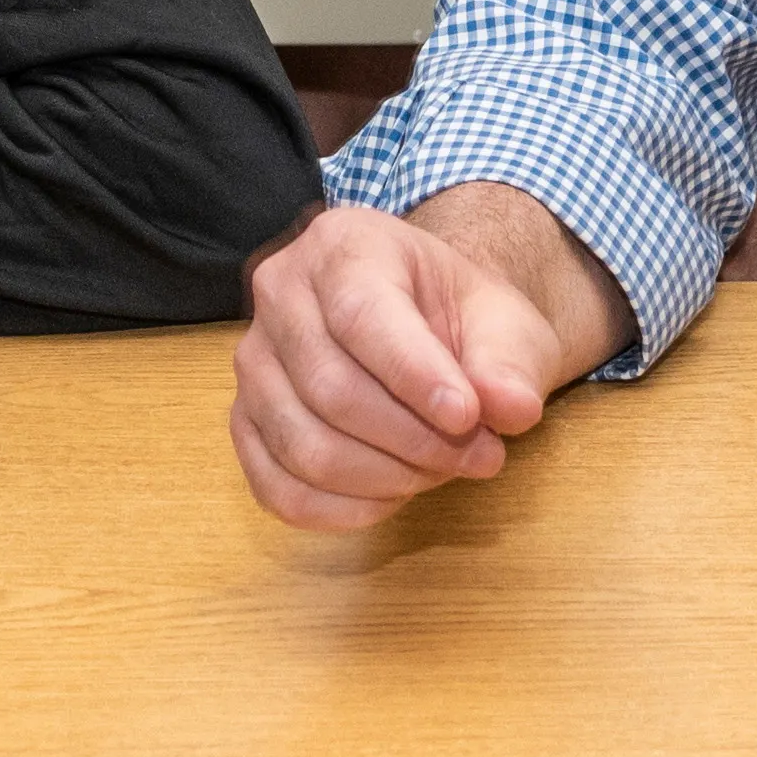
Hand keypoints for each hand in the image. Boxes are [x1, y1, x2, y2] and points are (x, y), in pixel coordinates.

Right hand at [231, 188, 613, 530]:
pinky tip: (392, 497)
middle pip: (329, 389)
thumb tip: (510, 408)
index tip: (468, 418)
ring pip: (303, 446)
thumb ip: (510, 362)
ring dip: (385, 479)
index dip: (413, 375)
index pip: (359, 314)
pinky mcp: (246, 421)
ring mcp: (254, 361)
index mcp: (343, 245)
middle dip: (414, 440)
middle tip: (480, 455)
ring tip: (441, 470)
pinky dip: (340, 511)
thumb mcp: (505, 322)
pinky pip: (277, 487)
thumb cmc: (461, 318)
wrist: (429, 326)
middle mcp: (279, 293)